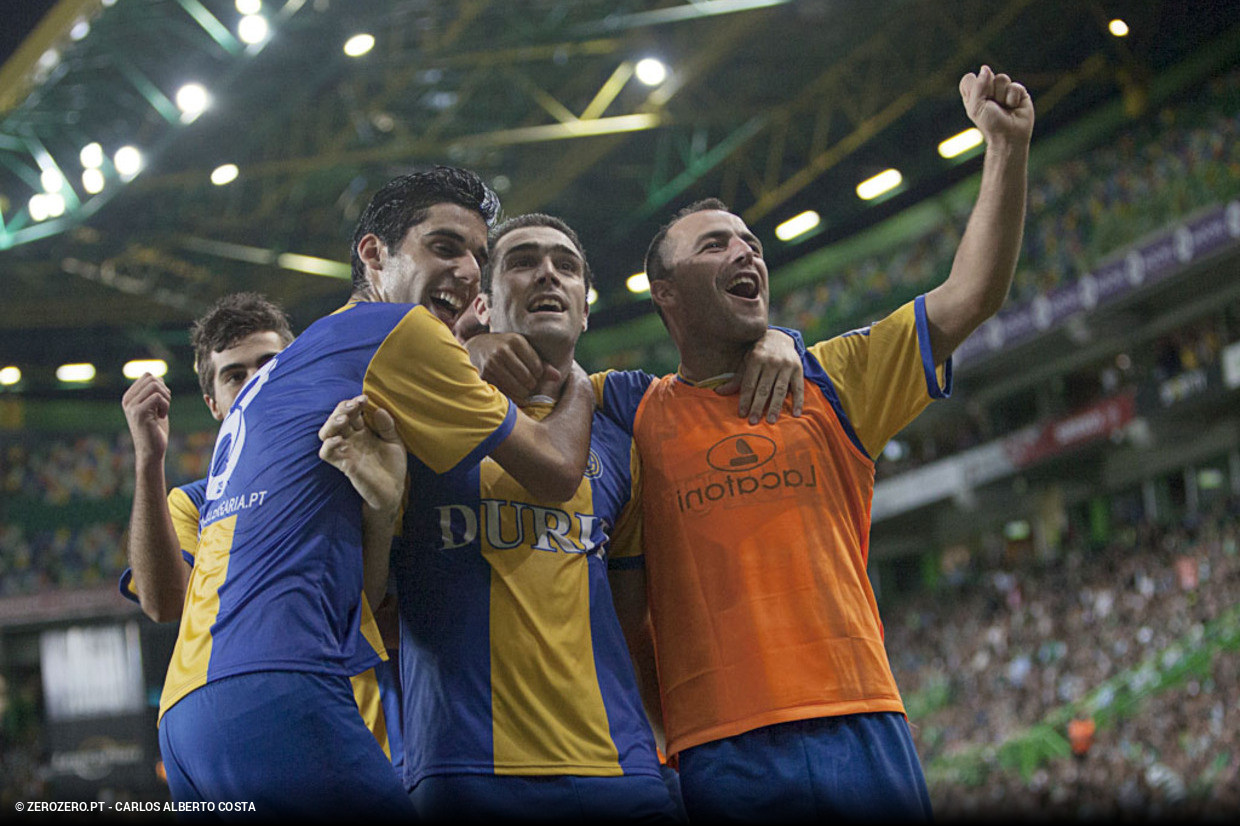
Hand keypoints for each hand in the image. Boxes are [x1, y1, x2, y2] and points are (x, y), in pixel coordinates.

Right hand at [122, 373, 170, 463]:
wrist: (152, 450)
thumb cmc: (156, 430)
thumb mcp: (155, 407)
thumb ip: (155, 393)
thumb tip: (159, 378)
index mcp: (129, 397)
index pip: (147, 376)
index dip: (161, 385)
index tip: (161, 401)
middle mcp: (127, 400)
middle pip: (151, 378)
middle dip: (164, 390)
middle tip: (164, 406)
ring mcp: (131, 406)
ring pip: (155, 385)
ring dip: (166, 397)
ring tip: (163, 411)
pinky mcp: (138, 412)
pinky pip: (157, 397)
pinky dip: (166, 405)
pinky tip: (162, 417)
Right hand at [318, 394, 405, 514]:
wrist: (393, 491)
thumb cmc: (393, 466)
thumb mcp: (394, 442)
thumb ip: (387, 427)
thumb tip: (379, 409)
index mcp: (363, 431)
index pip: (352, 412)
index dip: (355, 403)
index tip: (365, 398)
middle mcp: (351, 440)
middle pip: (336, 419)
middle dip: (342, 408)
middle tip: (355, 405)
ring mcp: (345, 452)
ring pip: (326, 433)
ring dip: (331, 423)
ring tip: (343, 419)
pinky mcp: (343, 465)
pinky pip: (326, 454)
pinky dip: (329, 445)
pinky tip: (339, 440)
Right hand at [465, 332, 552, 400]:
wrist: (477, 347)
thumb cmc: (506, 349)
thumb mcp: (523, 350)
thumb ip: (542, 364)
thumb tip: (558, 377)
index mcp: (515, 340)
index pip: (537, 368)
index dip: (538, 374)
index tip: (533, 372)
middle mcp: (502, 350)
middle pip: (529, 379)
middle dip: (531, 384)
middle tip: (527, 382)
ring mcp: (492, 363)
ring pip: (518, 388)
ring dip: (522, 392)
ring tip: (520, 386)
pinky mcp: (485, 375)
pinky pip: (506, 393)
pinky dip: (512, 396)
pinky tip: (511, 390)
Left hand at [716, 329, 803, 423]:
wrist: (780, 337)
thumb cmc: (759, 353)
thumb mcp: (746, 362)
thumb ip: (736, 379)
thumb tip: (718, 392)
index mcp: (756, 358)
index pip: (749, 384)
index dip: (745, 400)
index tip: (742, 414)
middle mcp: (772, 361)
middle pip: (764, 388)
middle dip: (757, 406)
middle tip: (753, 421)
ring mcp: (786, 365)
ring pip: (780, 390)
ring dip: (775, 407)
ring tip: (770, 421)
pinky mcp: (799, 369)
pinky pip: (799, 388)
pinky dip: (798, 402)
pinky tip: (796, 414)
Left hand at [959, 65, 1033, 147]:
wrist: (1009, 136)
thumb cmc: (990, 124)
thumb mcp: (976, 107)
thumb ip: (977, 86)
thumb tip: (985, 68)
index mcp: (974, 94)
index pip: (969, 79)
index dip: (973, 87)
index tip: (978, 102)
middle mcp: (988, 90)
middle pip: (987, 75)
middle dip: (989, 91)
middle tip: (992, 106)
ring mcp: (1003, 89)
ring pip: (1002, 78)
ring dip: (1001, 96)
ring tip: (1004, 107)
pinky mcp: (1018, 91)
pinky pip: (1015, 85)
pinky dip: (1013, 98)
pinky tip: (1013, 107)